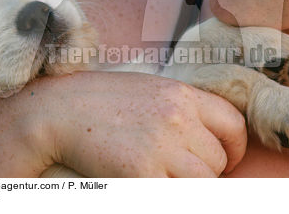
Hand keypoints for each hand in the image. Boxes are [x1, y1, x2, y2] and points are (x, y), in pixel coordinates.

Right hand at [0, 70, 245, 176]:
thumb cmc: (97, 103)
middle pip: (217, 160)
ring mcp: (162, 144)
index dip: (232, 148)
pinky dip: (167, 193)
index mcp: (180, 93)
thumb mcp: (145, 92)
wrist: (56, 111)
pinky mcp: (142, 172)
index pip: (232, 124)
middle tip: (174, 171)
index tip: (222, 159)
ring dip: (187, 186)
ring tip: (159, 177)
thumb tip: (201, 141)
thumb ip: (178, 110)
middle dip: (203, 172)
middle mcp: (177, 115)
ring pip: (203, 182)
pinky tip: (145, 183)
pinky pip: (176, 195)